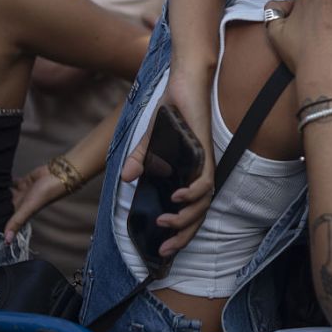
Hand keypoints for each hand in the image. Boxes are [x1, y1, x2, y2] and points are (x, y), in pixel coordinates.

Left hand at [4, 164, 67, 242]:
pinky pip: (11, 183)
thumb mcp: (29, 208)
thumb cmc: (44, 193)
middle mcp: (20, 203)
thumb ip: (17, 222)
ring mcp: (22, 192)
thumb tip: (7, 242)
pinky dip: (4, 182)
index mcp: (20, 212)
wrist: (57, 175)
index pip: (5, 220)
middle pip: (4, 207)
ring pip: (6, 195)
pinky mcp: (23, 182)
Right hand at [123, 74, 214, 256]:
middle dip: (184, 235)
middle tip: (165, 249)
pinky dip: (193, 192)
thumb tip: (126, 179)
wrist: (186, 81)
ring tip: (165, 223)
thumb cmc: (172, 109)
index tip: (163, 248)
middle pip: (200, 213)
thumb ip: (141, 159)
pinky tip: (177, 197)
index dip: (181, 232)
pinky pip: (205, 178)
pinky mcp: (205, 149)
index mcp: (190, 172)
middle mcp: (201, 171)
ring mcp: (205, 161)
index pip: (192, 210)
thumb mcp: (150, 140)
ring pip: (204, 201)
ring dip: (186, 217)